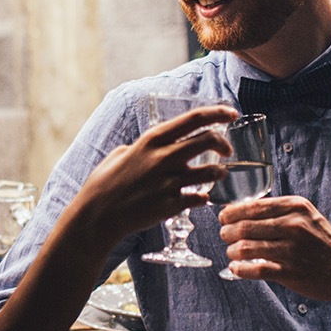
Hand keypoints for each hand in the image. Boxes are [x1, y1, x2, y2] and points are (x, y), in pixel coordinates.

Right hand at [74, 105, 233, 241]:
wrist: (98, 217)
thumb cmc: (103, 184)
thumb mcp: (119, 155)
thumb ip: (139, 147)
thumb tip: (147, 146)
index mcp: (152, 140)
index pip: (194, 119)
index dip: (218, 113)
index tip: (232, 114)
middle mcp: (164, 158)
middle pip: (209, 140)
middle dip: (224, 143)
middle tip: (228, 149)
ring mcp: (170, 183)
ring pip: (212, 172)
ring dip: (220, 172)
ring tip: (218, 175)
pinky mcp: (172, 205)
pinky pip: (199, 198)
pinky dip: (203, 198)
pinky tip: (200, 198)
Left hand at [216, 195, 330, 306]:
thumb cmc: (323, 242)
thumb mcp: (307, 216)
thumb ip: (279, 212)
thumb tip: (242, 212)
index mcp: (295, 207)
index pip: (253, 206)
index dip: (232, 213)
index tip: (224, 218)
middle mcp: (293, 226)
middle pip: (245, 227)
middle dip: (228, 232)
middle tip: (225, 236)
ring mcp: (291, 250)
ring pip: (246, 248)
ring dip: (232, 251)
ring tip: (232, 253)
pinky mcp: (289, 272)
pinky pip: (254, 269)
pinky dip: (240, 270)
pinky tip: (237, 269)